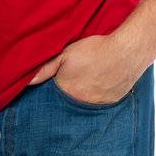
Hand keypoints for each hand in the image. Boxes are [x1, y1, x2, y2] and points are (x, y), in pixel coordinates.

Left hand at [30, 33, 145, 105]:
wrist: (127, 50)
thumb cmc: (95, 50)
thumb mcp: (66, 54)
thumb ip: (45, 69)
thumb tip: (28, 81)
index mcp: (68, 92)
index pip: (53, 101)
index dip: (52, 96)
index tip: (52, 92)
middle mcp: (82, 103)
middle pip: (69, 104)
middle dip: (67, 99)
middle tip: (72, 86)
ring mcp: (99, 105)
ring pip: (85, 106)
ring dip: (83, 98)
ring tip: (85, 85)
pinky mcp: (113, 102)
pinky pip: (101, 104)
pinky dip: (97, 97)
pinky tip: (99, 86)